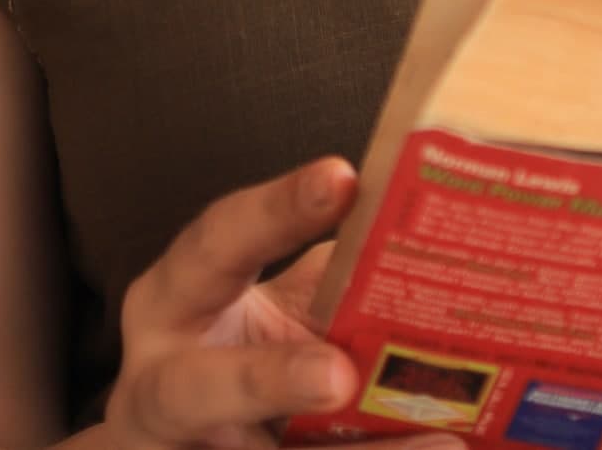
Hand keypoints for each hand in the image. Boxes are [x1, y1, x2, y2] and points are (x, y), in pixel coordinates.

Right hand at [105, 156, 462, 449]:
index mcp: (175, 299)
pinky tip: (442, 446)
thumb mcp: (278, 304)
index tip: (343, 177)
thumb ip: (336, 277)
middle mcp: (159, 386)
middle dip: (265, 381)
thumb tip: (436, 233)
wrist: (185, 440)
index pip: (218, 243)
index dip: (277, 210)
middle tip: (339, 374)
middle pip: (191, 390)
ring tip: (438, 439)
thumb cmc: (246, 349)